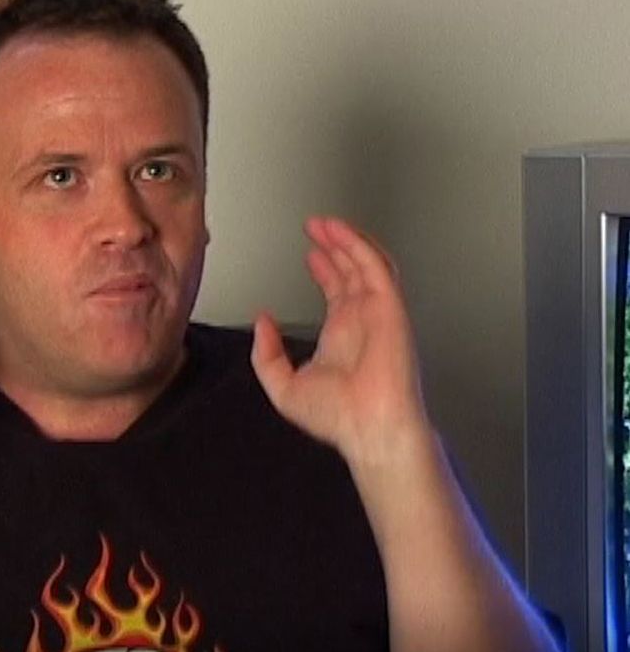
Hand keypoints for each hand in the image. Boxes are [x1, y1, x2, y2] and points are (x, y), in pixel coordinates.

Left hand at [251, 216, 430, 469]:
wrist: (369, 428)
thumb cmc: (337, 418)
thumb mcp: (283, 387)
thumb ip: (266, 355)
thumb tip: (262, 324)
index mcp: (340, 338)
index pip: (336, 293)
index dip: (323, 269)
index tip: (310, 253)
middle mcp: (361, 322)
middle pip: (350, 272)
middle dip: (333, 246)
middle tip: (316, 227)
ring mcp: (377, 313)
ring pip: (364, 264)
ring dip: (346, 240)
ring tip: (324, 223)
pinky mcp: (390, 307)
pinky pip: (377, 267)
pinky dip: (359, 246)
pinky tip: (341, 233)